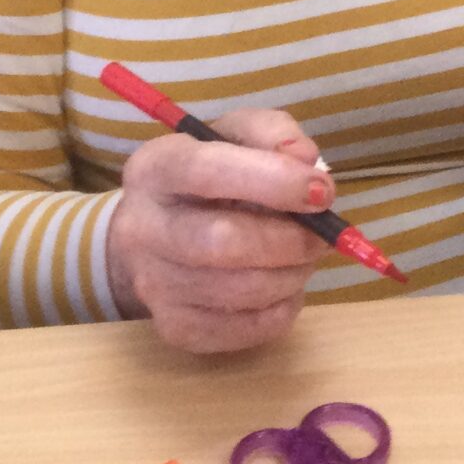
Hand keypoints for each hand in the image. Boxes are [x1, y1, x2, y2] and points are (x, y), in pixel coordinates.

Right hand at [108, 107, 330, 354]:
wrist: (157, 233)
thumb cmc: (209, 177)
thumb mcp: (236, 135)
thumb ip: (273, 133)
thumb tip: (305, 160)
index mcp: (155, 168)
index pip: (208, 171)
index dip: (273, 181)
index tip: (322, 192)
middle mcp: (141, 229)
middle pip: (221, 242)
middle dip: (289, 240)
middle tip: (322, 234)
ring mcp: (152, 284)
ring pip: (237, 291)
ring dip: (291, 275)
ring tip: (303, 256)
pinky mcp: (172, 327)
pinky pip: (241, 330)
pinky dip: (280, 311)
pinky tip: (284, 286)